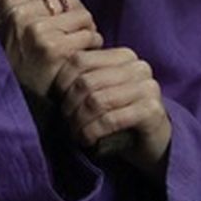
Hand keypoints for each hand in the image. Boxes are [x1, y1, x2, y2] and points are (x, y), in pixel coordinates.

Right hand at [0, 0, 101, 96]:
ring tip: (74, 46)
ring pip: (85, 17)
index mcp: (10, 0)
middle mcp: (22, 13)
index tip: (59, 19)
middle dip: (76, 17)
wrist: (7, 95)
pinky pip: (90, 37)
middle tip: (68, 35)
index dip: (65, 3)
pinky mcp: (55, 50)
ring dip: (86, 33)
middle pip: (73, 1)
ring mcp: (39, 31)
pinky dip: (90, 47)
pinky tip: (78, 56)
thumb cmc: (6, 54)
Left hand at [52, 48, 172, 179]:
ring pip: (96, 100)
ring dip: (79, 121)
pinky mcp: (152, 110)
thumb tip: (47, 81)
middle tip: (66, 122)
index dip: (61, 82)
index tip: (57, 101)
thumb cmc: (119, 117)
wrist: (153, 144)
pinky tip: (88, 140)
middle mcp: (139, 67)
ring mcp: (148, 87)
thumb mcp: (100, 93)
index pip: (80, 60)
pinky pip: (110, 119)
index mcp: (124, 56)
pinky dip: (92, 131)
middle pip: (86, 81)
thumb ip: (82, 81)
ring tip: (75, 133)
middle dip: (69, 105)